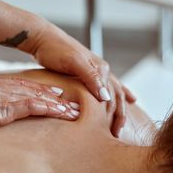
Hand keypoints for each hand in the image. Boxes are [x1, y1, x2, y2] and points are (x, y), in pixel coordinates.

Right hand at [0, 73, 79, 128]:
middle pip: (40, 93)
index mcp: (0, 88)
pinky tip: (63, 112)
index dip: (44, 93)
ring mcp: (11, 97)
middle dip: (58, 100)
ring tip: (76, 112)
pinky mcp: (10, 106)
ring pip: (43, 99)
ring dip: (60, 106)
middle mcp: (9, 90)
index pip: (27, 90)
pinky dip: (51, 109)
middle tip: (75, 104)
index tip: (57, 96)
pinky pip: (36, 106)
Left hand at [24, 22, 135, 136]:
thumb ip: (91, 78)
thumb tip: (106, 97)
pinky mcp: (87, 72)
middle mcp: (102, 70)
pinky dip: (119, 93)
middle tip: (116, 135)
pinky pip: (107, 86)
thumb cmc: (55, 50)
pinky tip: (130, 98)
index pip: (113, 97)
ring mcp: (95, 71)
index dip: (115, 115)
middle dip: (119, 116)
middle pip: (116, 96)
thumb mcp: (73, 62)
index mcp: (101, 69)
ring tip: (122, 124)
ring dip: (119, 108)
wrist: (42, 38)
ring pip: (114, 92)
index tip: (113, 133)